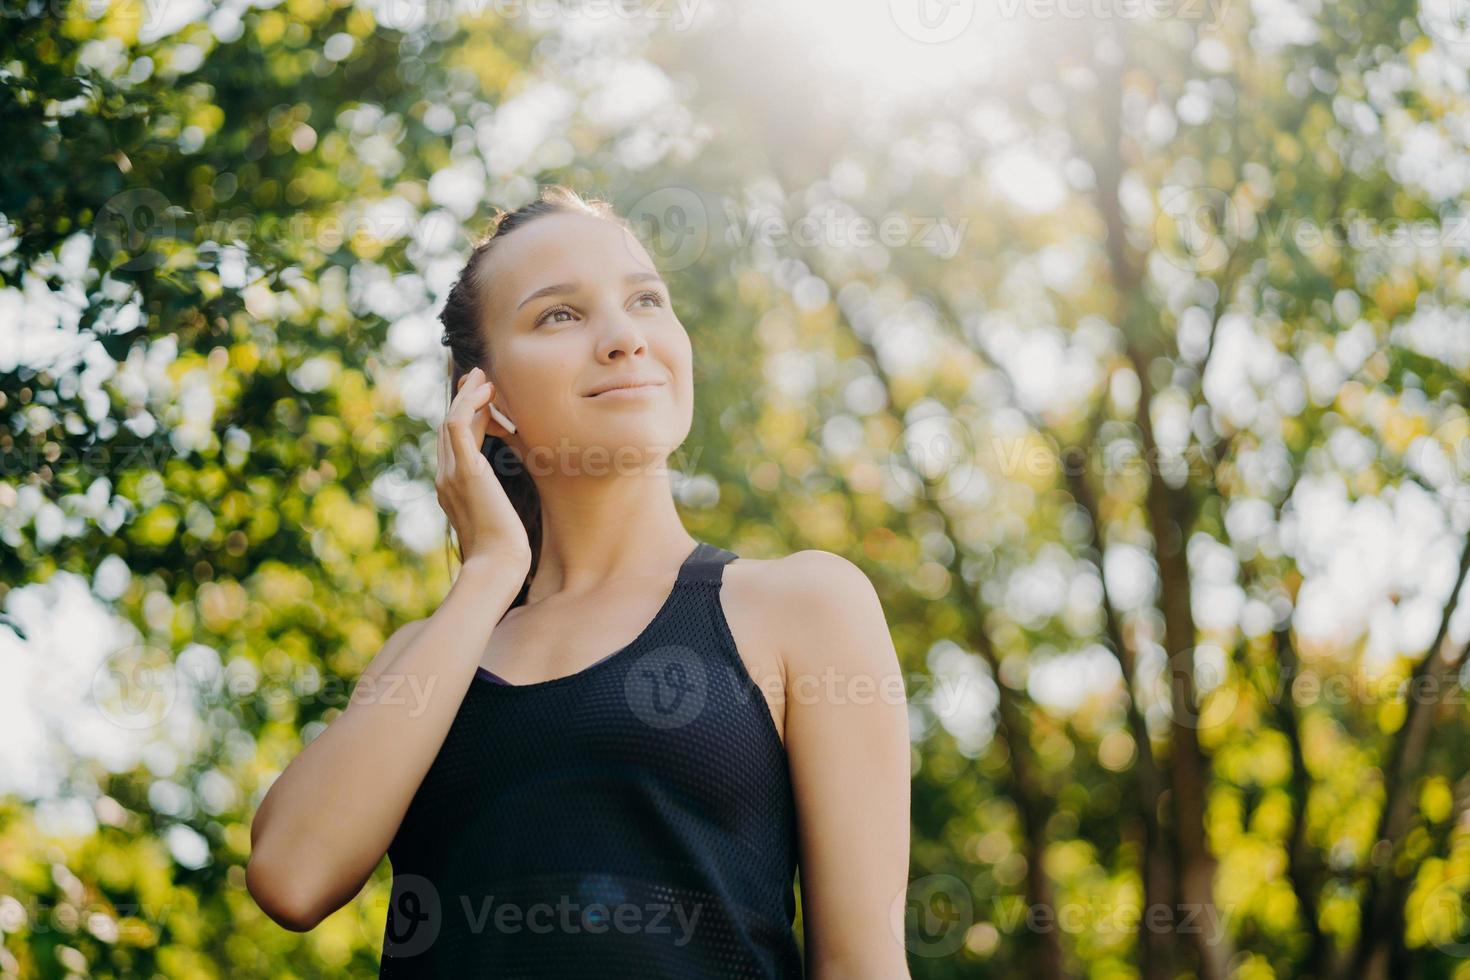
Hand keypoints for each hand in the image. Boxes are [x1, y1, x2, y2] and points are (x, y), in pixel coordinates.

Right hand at [436, 366, 531, 574]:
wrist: (497, 567)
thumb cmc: (504, 550)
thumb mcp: (498, 517)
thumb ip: (495, 500)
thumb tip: (503, 493)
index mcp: (451, 488)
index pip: (453, 443)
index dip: (465, 416)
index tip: (483, 398)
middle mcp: (445, 478)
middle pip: (448, 428)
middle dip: (463, 400)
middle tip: (481, 377)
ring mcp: (451, 474)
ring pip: (450, 422)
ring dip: (467, 396)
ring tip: (484, 376)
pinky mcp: (464, 472)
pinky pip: (457, 426)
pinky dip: (469, 404)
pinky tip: (487, 391)